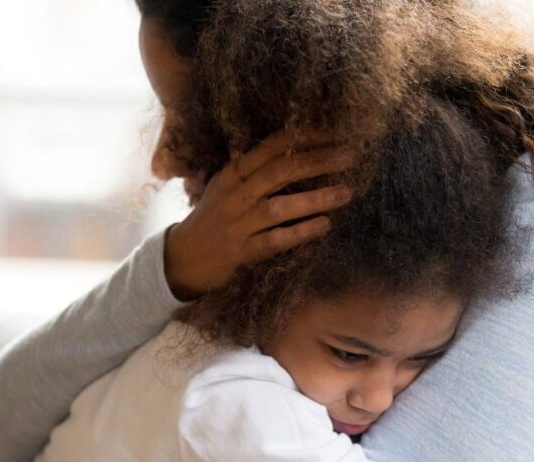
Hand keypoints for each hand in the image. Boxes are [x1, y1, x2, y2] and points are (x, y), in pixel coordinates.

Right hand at [163, 129, 355, 299]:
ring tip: (347, 192)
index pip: (273, 146)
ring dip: (316, 198)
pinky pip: (275, 240)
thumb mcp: (226, 187)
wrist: (181, 258)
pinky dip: (301, 232)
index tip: (336, 131)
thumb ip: (253, 170)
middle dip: (318, 161)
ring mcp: (237, 224)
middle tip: (352, 156)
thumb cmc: (212, 219)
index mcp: (233, 173)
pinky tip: (325, 225)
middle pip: (280, 171)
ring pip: (279, 206)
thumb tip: (294, 149)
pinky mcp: (241, 252)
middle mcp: (235, 194)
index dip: (305, 136)